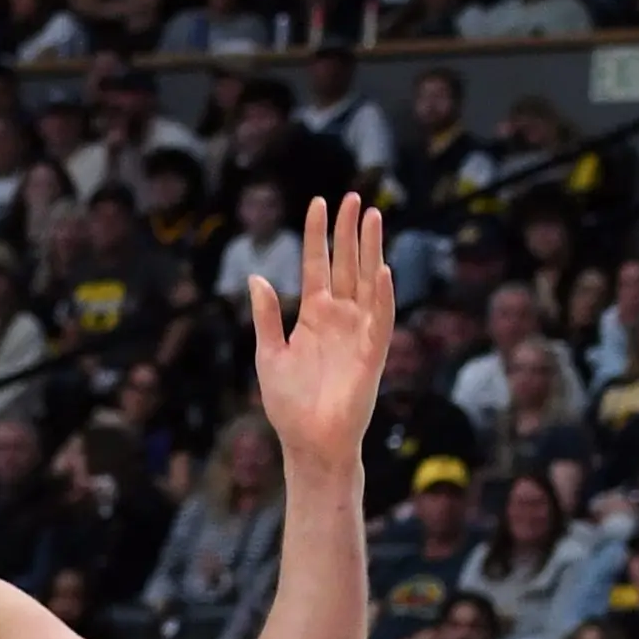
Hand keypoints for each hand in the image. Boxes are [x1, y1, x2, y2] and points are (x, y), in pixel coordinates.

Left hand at [251, 195, 395, 471]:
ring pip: (366, 282)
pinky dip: (381, 296)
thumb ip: (266, 316)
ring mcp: (357, 333)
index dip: (317, 235)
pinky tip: (380, 269)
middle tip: (354, 197)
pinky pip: (380, 320)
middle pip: (345, 265)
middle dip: (349, 232)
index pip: (317, 266)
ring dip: (370, 250)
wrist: (308, 441)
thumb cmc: (289, 403)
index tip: (318, 203)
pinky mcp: (371, 354)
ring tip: (373, 217)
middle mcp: (339, 318)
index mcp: (313, 316)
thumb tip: (256, 278)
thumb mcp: (269, 353)